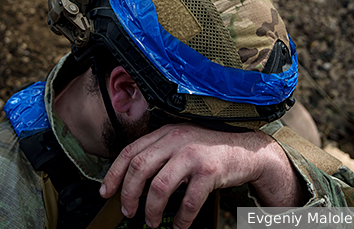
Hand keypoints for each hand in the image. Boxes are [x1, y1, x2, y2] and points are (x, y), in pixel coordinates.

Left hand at [99, 123, 306, 228]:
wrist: (247, 149)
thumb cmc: (211, 149)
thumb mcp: (181, 143)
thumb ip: (160, 154)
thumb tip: (133, 181)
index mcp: (165, 133)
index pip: (130, 151)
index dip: (114, 173)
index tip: (106, 192)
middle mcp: (176, 140)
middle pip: (139, 168)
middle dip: (129, 194)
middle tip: (128, 211)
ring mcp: (193, 155)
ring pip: (159, 186)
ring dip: (151, 209)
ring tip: (151, 221)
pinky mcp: (209, 171)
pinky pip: (189, 200)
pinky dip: (182, 218)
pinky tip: (180, 225)